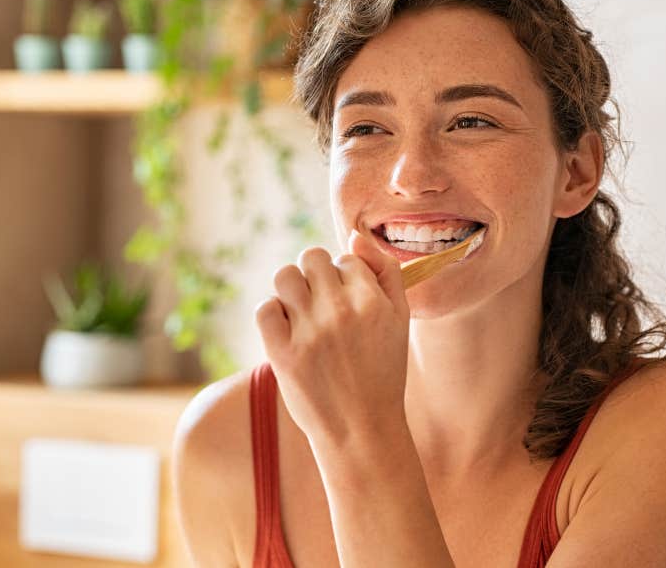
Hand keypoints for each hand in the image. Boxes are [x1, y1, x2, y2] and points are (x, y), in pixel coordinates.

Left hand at [254, 229, 410, 447]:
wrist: (362, 430)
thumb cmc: (382, 373)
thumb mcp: (400, 320)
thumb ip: (386, 272)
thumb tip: (354, 235)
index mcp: (372, 301)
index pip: (346, 258)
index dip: (345, 278)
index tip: (348, 305)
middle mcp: (340, 311)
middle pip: (312, 257)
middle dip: (315, 275)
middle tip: (322, 305)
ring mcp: (309, 332)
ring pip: (284, 276)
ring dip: (291, 290)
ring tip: (302, 314)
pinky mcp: (282, 353)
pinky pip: (264, 308)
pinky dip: (273, 314)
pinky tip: (288, 331)